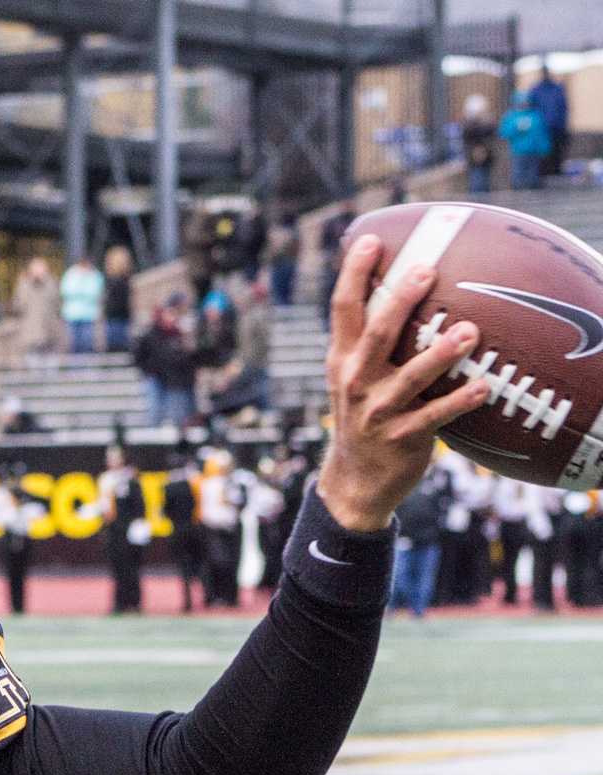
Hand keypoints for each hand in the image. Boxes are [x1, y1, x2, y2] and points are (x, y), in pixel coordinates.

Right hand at [319, 234, 490, 530]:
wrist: (355, 481)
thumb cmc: (365, 417)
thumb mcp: (354, 378)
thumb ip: (369, 341)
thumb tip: (399, 289)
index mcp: (342, 360)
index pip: (343, 310)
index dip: (353, 275)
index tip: (369, 241)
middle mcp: (355, 381)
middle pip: (376, 332)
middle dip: (400, 301)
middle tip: (426, 271)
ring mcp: (377, 411)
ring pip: (410, 377)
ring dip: (440, 354)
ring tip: (469, 332)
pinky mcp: (403, 437)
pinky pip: (436, 417)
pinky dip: (460, 401)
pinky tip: (484, 387)